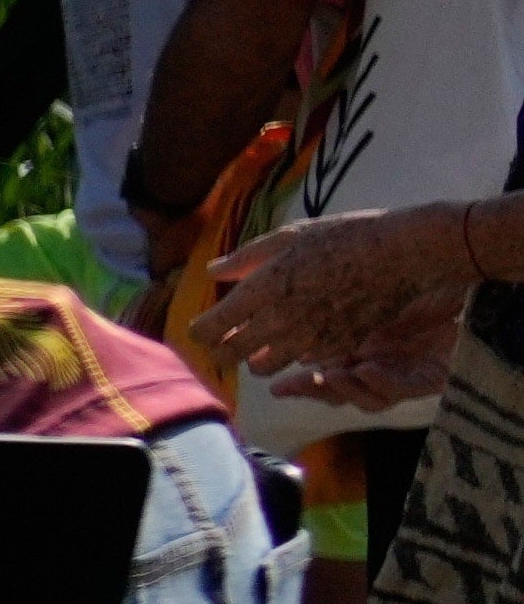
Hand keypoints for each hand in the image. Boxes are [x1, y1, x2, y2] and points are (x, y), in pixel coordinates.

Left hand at [195, 204, 495, 413]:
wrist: (404, 254)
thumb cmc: (347, 236)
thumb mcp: (292, 236)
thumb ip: (246, 258)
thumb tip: (211, 272)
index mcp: (263, 288)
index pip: (209, 330)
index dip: (200, 330)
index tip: (204, 323)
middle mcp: (280, 320)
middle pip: (228, 356)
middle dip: (222, 349)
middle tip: (228, 336)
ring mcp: (309, 337)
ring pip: (263, 367)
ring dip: (257, 356)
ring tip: (264, 337)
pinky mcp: (334, 347)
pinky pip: (300, 361)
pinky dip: (294, 352)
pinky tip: (304, 330)